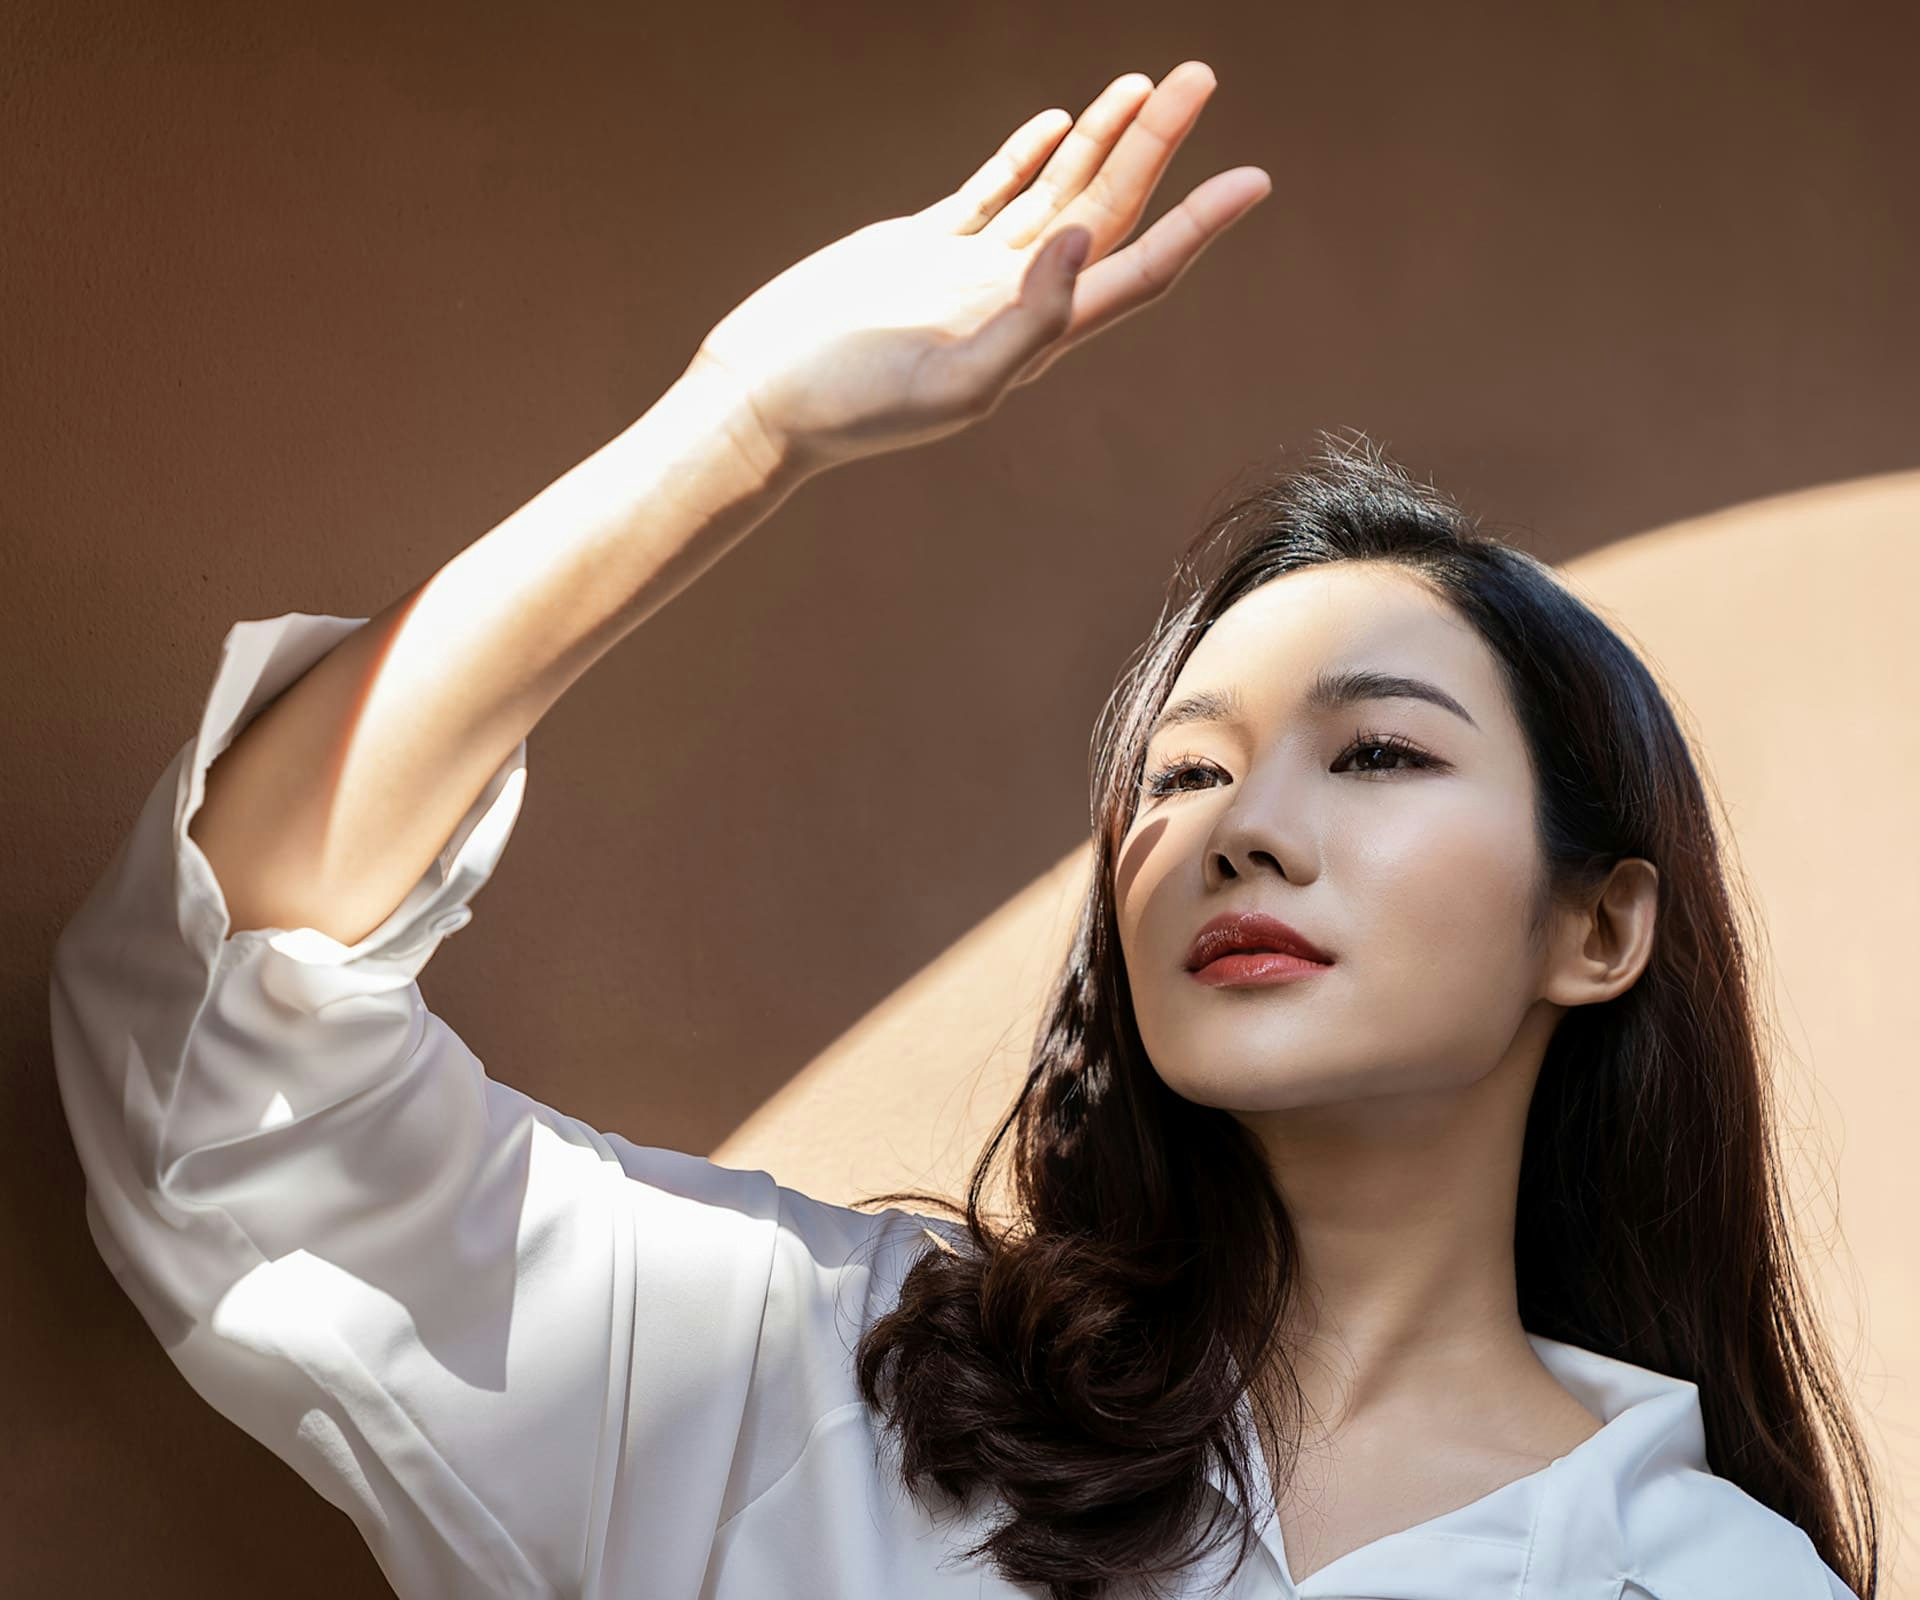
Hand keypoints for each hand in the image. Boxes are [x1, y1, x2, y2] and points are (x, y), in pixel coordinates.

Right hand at [684, 62, 1269, 479]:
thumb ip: (1030, 321)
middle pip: (1111, 211)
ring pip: (1058, 190)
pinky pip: (992, 190)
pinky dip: (1026, 154)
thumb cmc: (851, 407)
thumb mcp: (952, 384)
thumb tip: (1085, 240)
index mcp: (1038, 336)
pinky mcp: (922, 246)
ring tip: (1146, 83)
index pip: (1141, 270)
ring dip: (1103, 138)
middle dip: (1158, 145)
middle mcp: (1017, 298)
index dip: (1200, 225)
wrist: (765, 399)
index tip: (1253, 179)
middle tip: (1200, 76)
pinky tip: (1057, 123)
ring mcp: (971, 270)